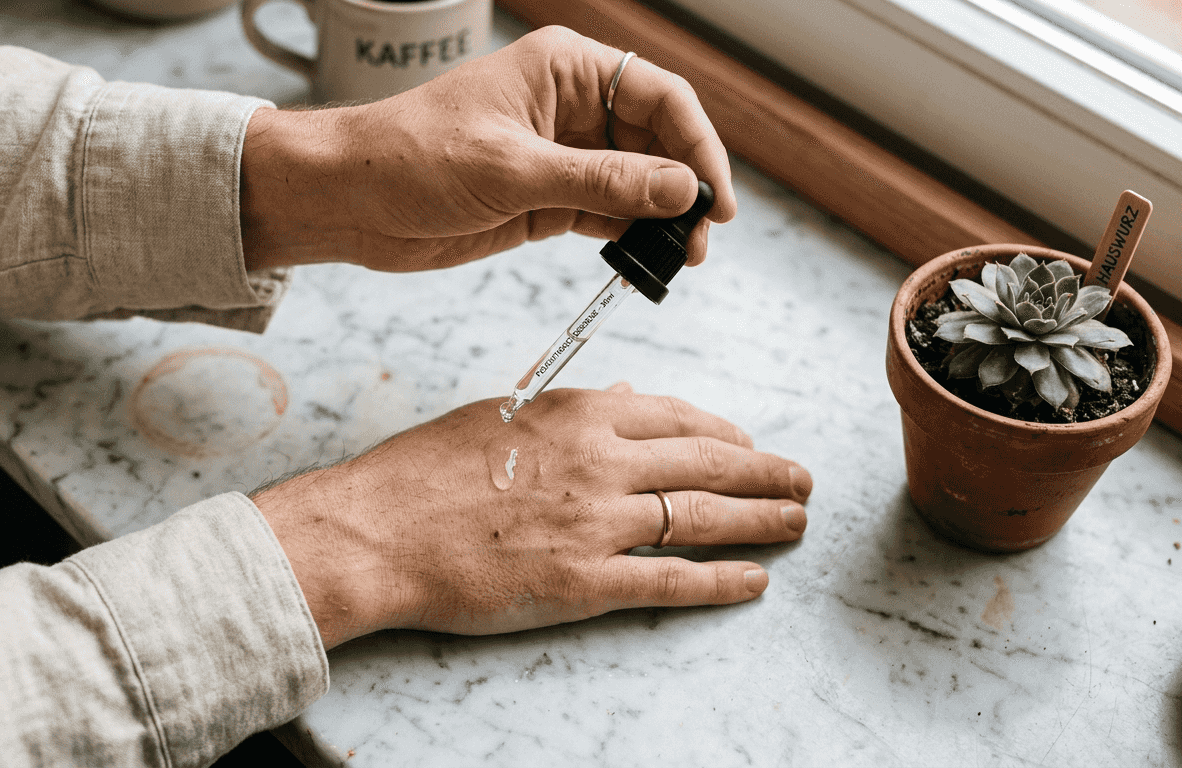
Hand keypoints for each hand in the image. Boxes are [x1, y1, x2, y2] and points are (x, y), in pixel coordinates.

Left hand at [239, 26, 735, 272]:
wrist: (349, 199)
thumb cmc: (410, 156)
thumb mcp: (512, 169)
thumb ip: (600, 181)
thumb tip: (679, 189)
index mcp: (565, 70)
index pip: (659, 97)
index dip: (698, 145)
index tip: (714, 197)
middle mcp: (572, 108)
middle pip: (657, 141)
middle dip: (684, 188)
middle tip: (701, 240)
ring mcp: (561, 156)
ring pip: (636, 183)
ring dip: (660, 219)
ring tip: (680, 259)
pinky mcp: (546, 199)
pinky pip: (606, 214)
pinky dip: (628, 236)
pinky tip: (642, 259)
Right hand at [252, 388, 810, 649]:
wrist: (378, 531)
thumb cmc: (425, 470)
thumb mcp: (502, 415)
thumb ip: (569, 402)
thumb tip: (623, 393)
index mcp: (579, 413)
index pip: (679, 417)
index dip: (727, 434)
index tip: (750, 444)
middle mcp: (600, 462)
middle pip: (709, 465)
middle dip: (767, 473)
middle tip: (803, 481)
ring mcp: (596, 524)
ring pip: (703, 519)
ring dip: (762, 521)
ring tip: (797, 523)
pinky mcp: (585, 583)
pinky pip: (671, 581)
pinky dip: (722, 580)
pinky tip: (755, 581)